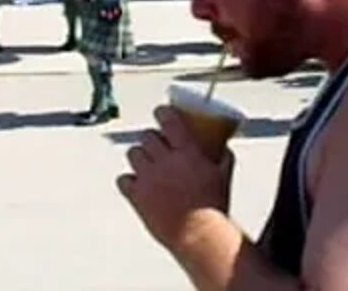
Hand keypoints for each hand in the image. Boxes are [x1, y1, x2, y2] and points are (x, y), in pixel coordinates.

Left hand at [117, 106, 234, 251]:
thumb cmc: (213, 207)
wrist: (199, 235)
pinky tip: (137, 185)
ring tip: (147, 165)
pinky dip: (129, 182)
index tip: (161, 113)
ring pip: (133, 153)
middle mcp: (165, 160)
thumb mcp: (224, 176)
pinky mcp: (137, 196)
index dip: (162, 113)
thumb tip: (223, 146)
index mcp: (187, 152)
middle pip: (148, 136)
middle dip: (152, 139)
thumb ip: (223, 156)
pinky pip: (123, 180)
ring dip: (139, 157)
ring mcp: (148, 177)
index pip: (168, 120)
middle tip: (157, 146)